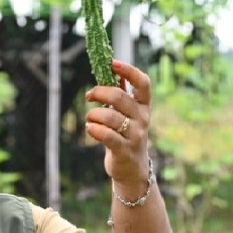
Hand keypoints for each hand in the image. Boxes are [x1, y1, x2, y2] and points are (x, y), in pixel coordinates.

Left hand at [84, 59, 154, 193]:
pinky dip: (94, 130)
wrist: (132, 169)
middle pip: (120, 97)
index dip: (129, 71)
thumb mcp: (127, 114)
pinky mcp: (125, 150)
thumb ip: (121, 94)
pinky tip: (90, 128)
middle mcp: (143, 118)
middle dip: (100, 92)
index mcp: (143, 106)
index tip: (112, 63)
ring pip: (110, 116)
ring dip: (93, 115)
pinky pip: (107, 136)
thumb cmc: (125, 135)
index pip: (143, 83)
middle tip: (89, 96)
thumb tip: (110, 70)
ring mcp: (135, 135)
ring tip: (90, 120)